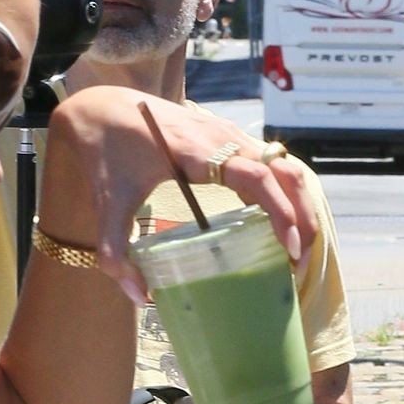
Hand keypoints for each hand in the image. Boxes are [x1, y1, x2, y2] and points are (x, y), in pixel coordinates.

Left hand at [44, 87, 317, 294]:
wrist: (102, 107)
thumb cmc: (107, 152)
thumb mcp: (107, 204)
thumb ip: (117, 252)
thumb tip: (140, 297)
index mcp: (199, 150)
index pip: (258, 176)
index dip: (280, 211)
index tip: (288, 247)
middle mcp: (224, 138)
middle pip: (285, 172)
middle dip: (301, 217)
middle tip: (297, 263)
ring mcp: (230, 135)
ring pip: (283, 166)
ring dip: (298, 206)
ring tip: (294, 251)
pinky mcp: (228, 139)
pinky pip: (270, 164)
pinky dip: (284, 194)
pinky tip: (277, 227)